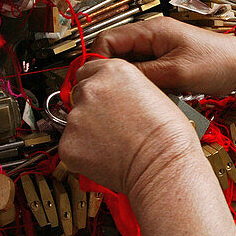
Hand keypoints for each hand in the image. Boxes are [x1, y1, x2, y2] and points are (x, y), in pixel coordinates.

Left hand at [59, 58, 201, 194]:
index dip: (97, 86)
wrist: (164, 164)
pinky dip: (83, 152)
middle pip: (80, 94)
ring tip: (113, 144)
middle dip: (92, 109)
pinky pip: (70, 145)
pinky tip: (105, 156)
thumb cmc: (168, 136)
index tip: (101, 97)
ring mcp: (76, 116)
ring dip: (88, 131)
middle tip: (112, 125)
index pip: (88, 70)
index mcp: (114, 71)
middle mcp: (91, 89)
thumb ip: (125, 90)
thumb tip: (116, 97)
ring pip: (75, 121)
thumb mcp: (153, 94)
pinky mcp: (68, 143)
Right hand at [91, 16, 235, 96]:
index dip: (98, 60)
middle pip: (117, 52)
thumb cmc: (217, 63)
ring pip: (130, 65)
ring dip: (130, 81)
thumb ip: (142, 75)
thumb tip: (111, 80)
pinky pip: (145, 73)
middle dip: (113, 73)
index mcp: (152, 30)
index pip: (108, 39)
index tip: (98, 82)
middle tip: (112, 94)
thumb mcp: (175, 73)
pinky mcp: (167, 62)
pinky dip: (144, 85)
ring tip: (135, 96)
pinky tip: (151, 96)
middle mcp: (152, 36)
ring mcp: (159, 49)